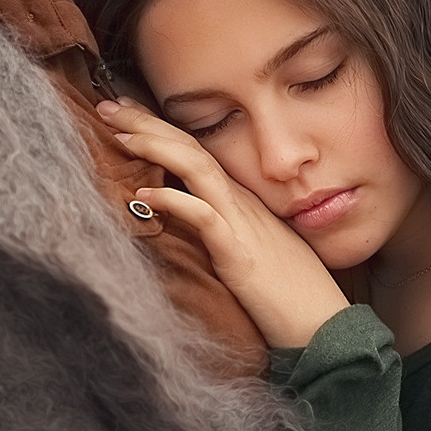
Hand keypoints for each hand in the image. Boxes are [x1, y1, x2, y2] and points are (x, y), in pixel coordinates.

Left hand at [95, 98, 351, 347]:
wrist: (323, 324)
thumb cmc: (288, 294)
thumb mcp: (250, 251)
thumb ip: (221, 229)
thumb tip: (188, 217)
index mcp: (241, 201)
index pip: (195, 151)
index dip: (159, 128)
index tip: (125, 114)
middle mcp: (240, 203)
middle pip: (191, 149)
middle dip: (148, 124)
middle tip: (108, 106)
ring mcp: (241, 225)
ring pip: (197, 169)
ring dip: (157, 147)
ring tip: (121, 135)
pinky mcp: (239, 255)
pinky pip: (205, 218)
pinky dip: (174, 201)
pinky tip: (143, 195)